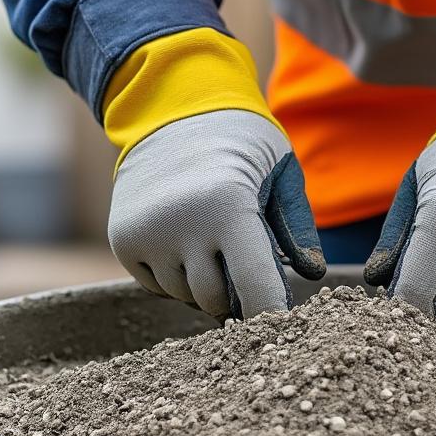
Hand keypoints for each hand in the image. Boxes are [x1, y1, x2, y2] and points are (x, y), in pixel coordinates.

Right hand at [109, 110, 325, 319]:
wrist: (169, 111)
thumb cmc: (240, 140)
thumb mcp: (280, 169)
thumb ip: (299, 225)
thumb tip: (312, 273)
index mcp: (229, 207)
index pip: (256, 290)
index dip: (271, 314)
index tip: (283, 324)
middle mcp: (182, 226)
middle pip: (218, 301)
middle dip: (237, 293)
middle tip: (245, 265)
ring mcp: (147, 236)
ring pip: (187, 295)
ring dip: (205, 283)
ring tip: (212, 241)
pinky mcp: (123, 242)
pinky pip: (158, 287)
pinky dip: (176, 276)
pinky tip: (185, 240)